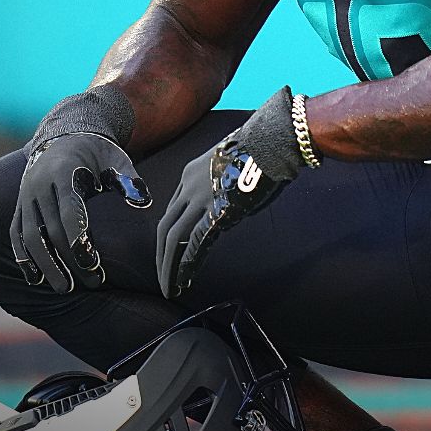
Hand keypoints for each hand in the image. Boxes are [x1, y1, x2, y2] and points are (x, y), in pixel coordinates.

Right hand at [11, 132, 150, 293]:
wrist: (64, 136)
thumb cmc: (97, 152)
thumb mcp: (116, 158)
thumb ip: (128, 179)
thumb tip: (143, 201)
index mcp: (63, 172)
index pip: (68, 211)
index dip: (79, 240)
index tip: (93, 264)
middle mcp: (39, 184)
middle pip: (50, 229)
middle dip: (69, 259)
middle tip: (91, 283)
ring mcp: (26, 196)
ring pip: (31, 236)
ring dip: (46, 265)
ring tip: (64, 288)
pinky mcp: (20, 206)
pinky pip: (16, 234)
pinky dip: (23, 257)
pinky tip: (36, 279)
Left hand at [156, 88, 313, 297]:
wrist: (269, 142)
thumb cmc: (259, 152)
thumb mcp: (229, 168)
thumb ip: (220, 188)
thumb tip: (227, 207)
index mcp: (190, 174)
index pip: (173, 210)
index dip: (170, 234)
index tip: (172, 252)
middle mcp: (188, 187)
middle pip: (165, 226)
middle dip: (161, 255)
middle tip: (163, 277)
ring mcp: (200, 199)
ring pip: (173, 238)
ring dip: (169, 266)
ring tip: (169, 287)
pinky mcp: (215, 212)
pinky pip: (194, 243)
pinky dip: (185, 265)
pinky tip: (183, 280)